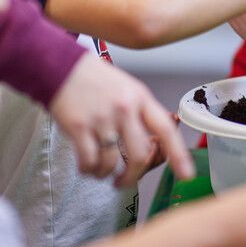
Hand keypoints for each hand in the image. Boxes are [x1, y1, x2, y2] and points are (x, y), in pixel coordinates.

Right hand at [49, 55, 194, 185]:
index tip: (186, 174)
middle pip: (139, 155)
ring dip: (105, 174)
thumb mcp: (125, 86)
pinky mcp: (78, 127)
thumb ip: (140, 111)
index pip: (165, 129)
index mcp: (140, 97)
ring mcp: (101, 118)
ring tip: (100, 172)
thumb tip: (153, 142)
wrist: (59, 65)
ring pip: (112, 163)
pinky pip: (89, 161)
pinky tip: (86, 166)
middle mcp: (124, 109)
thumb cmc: (93, 78)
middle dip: (132, 176)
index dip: (178, 154)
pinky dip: (88, 170)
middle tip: (123, 181)